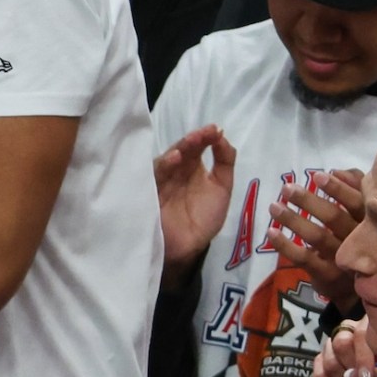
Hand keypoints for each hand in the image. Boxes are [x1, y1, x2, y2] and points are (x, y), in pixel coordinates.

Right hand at [153, 124, 236, 271]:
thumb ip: (225, 162)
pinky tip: (174, 159)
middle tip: (206, 133)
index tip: (215, 130)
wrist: (188, 247)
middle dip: (193, 140)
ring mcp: (162, 180)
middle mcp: (176, 170)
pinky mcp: (151, 191)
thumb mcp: (222, 187)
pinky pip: (155, 176)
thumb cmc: (204, 217)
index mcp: (192, 167)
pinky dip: (164, 166)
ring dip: (179, 149)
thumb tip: (222, 136)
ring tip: (191, 142)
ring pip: (168, 159)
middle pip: (182, 150)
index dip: (205, 137)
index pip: (197, 147)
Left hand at [268, 170, 363, 304]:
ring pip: (317, 236)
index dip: (338, 188)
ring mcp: (344, 259)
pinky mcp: (328, 275)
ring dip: (293, 220)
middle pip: (334, 218)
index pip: (357, 202)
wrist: (361, 285)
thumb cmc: (361, 237)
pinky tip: (271, 232)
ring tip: (274, 206)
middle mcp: (361, 240)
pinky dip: (285, 245)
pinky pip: (304, 258)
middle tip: (287, 188)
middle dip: (309, 201)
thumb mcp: (364, 213)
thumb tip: (338, 170)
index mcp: (371, 222)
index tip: (317, 175)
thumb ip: (356, 187)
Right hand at [311, 316, 376, 376]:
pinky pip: (317, 376)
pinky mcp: (322, 366)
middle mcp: (350, 333)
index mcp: (373, 329)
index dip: (362, 357)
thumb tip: (352, 376)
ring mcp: (333, 349)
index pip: (359, 333)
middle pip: (339, 343)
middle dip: (352, 369)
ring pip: (327, 361)